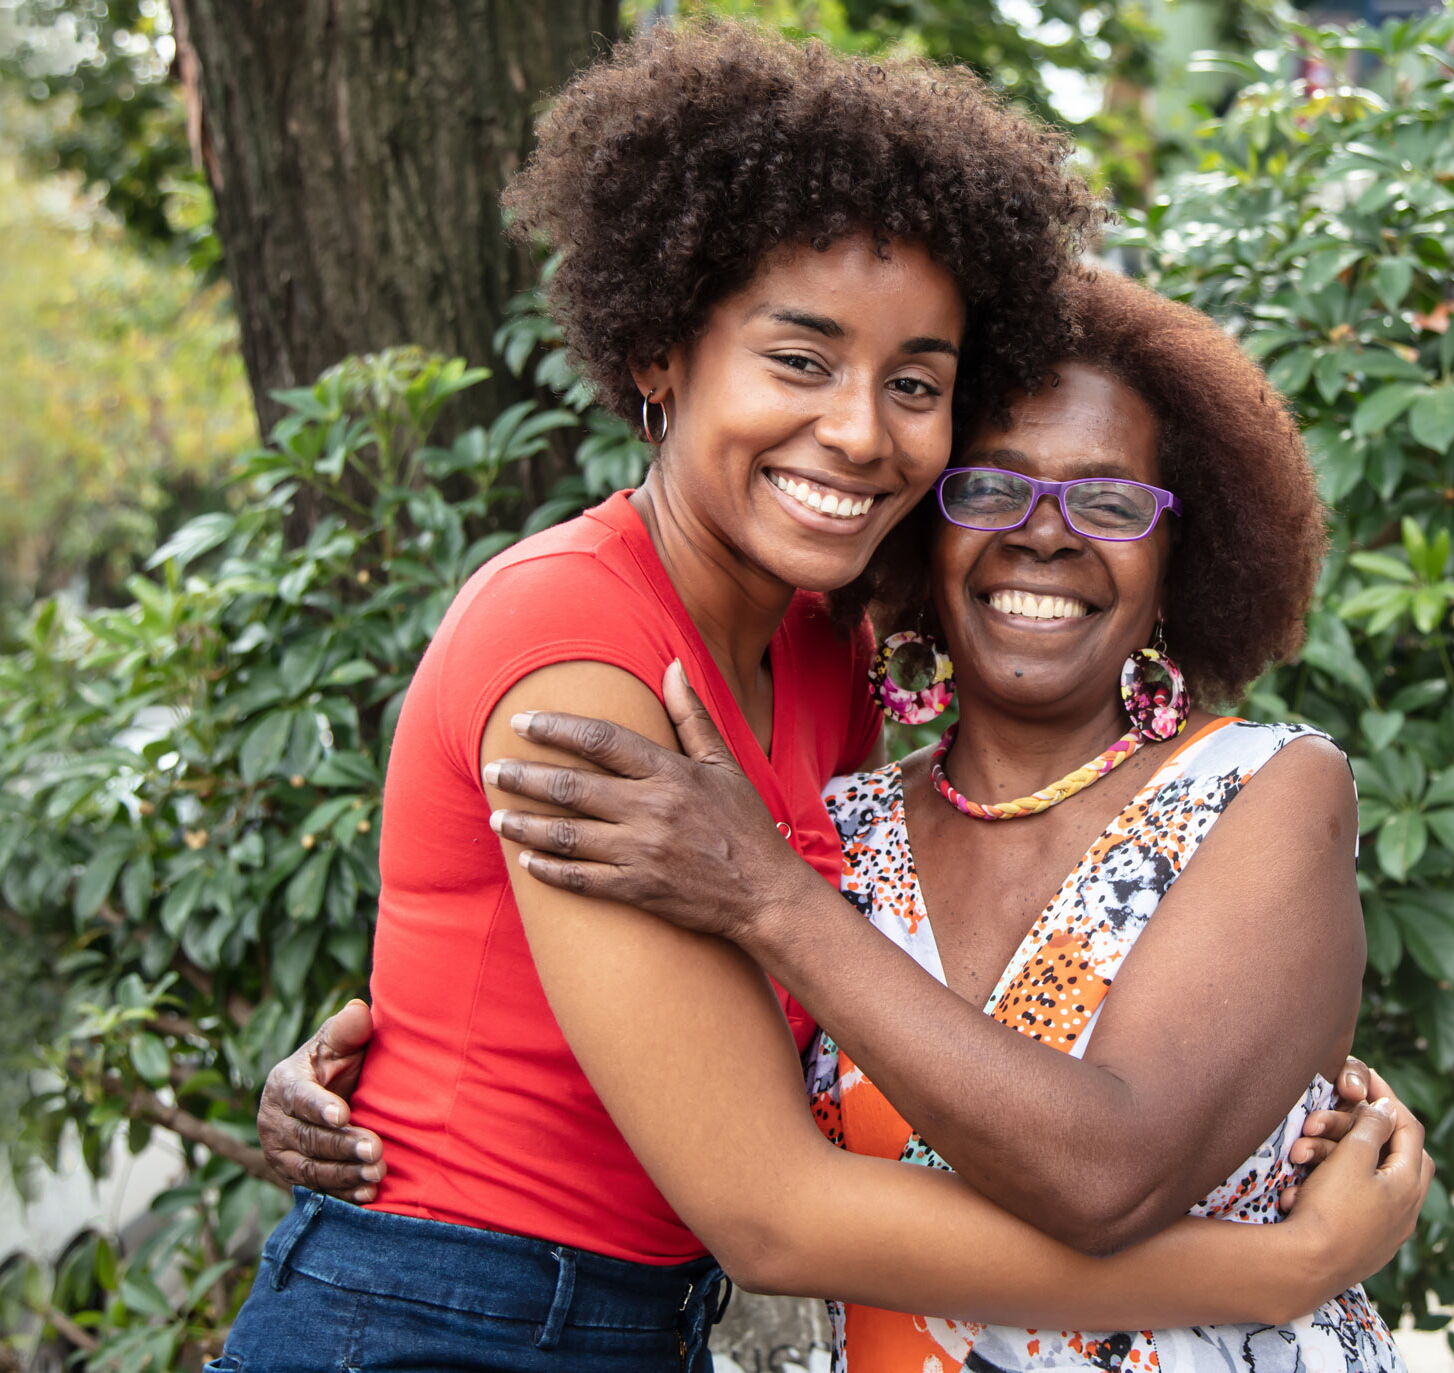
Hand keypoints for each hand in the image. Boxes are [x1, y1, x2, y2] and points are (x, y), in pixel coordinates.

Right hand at [257, 999, 386, 1201]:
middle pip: (307, 1138)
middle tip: (376, 1149)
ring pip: (310, 1168)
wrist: (331, 1095)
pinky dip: (342, 1194)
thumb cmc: (337, 1062)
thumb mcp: (339, 1043)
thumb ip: (348, 1030)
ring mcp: (280, 1153)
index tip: (343, 1113)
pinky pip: (316, 1189)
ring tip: (377, 1173)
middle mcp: (274, 1121)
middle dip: (342, 1145)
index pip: (299, 1097)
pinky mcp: (293, 1177)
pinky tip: (368, 1196)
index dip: (319, 1106)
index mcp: (284, 1083)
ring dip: (344, 1173)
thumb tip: (358, 1010)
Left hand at [486, 661, 820, 942]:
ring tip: (495, 815)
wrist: (766, 895)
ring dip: (524, 824)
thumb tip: (673, 665)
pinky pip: (581, 880)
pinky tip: (525, 861)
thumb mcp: (724, 765)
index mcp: (670, 773)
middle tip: (492, 768)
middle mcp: (651, 810)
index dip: (556, 728)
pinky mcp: (639, 891)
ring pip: (566, 835)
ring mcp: (642, 853)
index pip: (600, 740)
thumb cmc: (744, 825)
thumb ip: (692, 716)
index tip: (522, 722)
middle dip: (524, 776)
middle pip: (571, 787)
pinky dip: (548, 870)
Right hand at [1280, 1096, 1433, 1305]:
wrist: (1307, 1267)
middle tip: (1344, 1114)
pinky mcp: (1364, 1244)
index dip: (1388, 1099)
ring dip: (1334, 1160)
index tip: (1366, 1080)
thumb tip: (1385, 1109)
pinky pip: (1352, 1204)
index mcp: (1408, 1185)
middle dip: (1368, 1131)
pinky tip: (1302, 1190)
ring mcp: (1386, 1230)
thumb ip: (1371, 1129)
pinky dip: (1329, 1188)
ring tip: (1301, 1154)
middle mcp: (1405, 1210)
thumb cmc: (1331, 1210)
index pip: (1409, 1130)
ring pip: (1368, 1179)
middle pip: (1398, 1156)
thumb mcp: (1351, 1159)